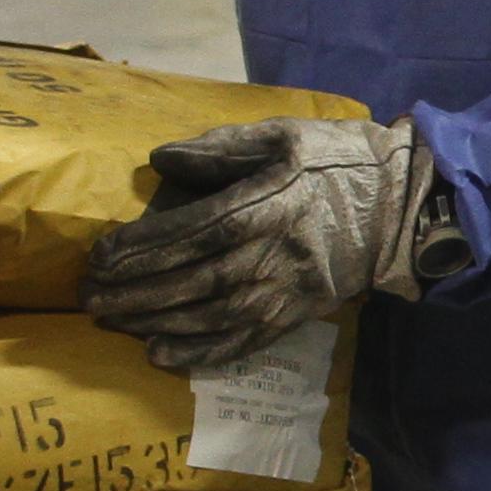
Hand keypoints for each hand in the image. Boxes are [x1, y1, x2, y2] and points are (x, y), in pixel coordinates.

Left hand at [83, 117, 442, 373]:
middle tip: (88, 296)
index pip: (193, 229)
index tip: (102, 255)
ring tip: (112, 320)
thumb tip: (160, 159)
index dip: (144, 245)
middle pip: (194, 278)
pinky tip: (161, 355)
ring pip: (211, 314)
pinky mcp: (295, 314)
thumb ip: (221, 146)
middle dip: (136, 290)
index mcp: (268, 203)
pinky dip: (201, 353)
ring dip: (156, 321)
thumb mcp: (283, 135)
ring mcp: (286, 289)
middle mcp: (273, 253)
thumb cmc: (337, 161)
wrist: (402, 206)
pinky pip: (243, 341)